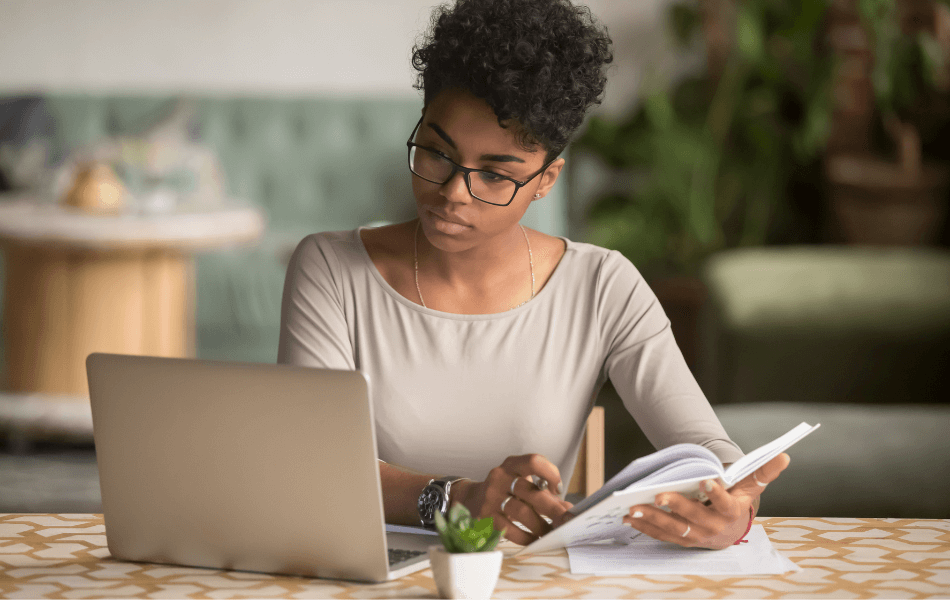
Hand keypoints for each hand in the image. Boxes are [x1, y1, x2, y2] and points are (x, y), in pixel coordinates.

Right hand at [454, 454, 573, 545]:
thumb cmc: (505, 491)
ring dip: (540, 525)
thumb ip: (544, 493)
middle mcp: (499, 477)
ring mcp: (491, 497)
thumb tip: (567, 510)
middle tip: (565, 520)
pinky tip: (534, 539)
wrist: (472, 499)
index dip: (550, 474)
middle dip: (552, 508)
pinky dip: (525, 536)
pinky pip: (509, 529)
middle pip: (530, 491)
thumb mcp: (522, 484)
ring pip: (521, 512)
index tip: (558, 489)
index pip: (533, 461)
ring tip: (550, 533)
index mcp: (511, 465)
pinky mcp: (486, 516)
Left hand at [622, 453, 789, 548]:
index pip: (725, 503)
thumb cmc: (739, 501)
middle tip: (658, 496)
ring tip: (634, 508)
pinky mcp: (682, 540)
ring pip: (674, 529)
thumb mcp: (751, 486)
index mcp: (732, 512)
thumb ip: (764, 471)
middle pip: (693, 517)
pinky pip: (662, 535)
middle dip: (675, 507)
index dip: (717, 493)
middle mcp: (714, 527)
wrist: (731, 529)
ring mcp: (697, 536)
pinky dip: (645, 527)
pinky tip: (630, 518)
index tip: (706, 480)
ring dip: (653, 519)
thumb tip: (784, 455)